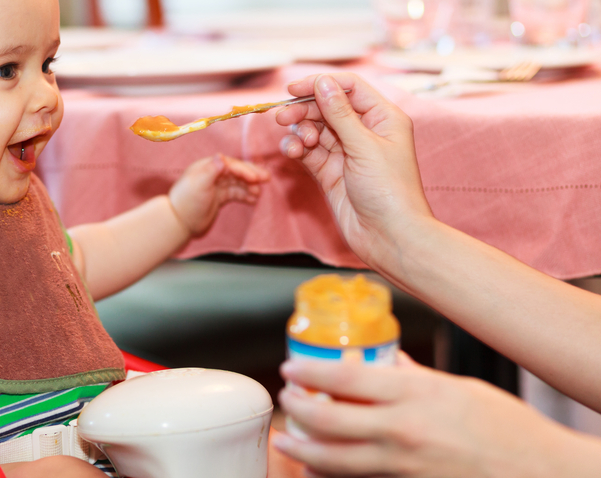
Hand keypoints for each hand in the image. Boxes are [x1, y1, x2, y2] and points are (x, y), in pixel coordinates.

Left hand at [168, 154, 268, 235]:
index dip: (244, 170)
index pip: (230, 164)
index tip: (255, 178)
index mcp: (207, 166)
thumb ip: (211, 170)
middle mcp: (212, 173)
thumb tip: (222, 157)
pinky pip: (235, 193)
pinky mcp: (219, 197)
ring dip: (250, 186)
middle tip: (267, 179)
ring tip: (258, 193)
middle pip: (236, 171)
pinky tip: (254, 200)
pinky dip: (245, 195)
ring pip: (238, 182)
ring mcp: (216, 185)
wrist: (179, 222)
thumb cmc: (187, 202)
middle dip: (252, 174)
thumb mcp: (198, 185)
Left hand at [273, 354, 592, 477]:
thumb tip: (385, 361)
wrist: (541, 473)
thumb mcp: (458, 388)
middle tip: (287, 398)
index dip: (308, 371)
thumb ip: (414, 376)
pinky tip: (317, 469)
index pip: (343, 378)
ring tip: (287, 439)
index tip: (290, 366)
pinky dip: (331, 475)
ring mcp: (403, 466)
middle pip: (327, 421)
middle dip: (297, 409)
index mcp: (415, 395)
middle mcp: (403, 431)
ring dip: (302, 449)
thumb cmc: (507, 428)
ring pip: (334, 461)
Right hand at [274, 73, 431, 266]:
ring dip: (301, 131)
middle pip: (326, 107)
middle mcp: (364, 131)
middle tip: (283, 117)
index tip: (294, 89)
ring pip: (314, 129)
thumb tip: (322, 82)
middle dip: (304, 110)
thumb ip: (339, 113)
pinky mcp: (330, 170)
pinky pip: (308, 151)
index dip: (321, 84)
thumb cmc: (389, 190)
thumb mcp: (364, 145)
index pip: (348, 88)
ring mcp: (346, 151)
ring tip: (299, 144)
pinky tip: (293, 153)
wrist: (388, 236)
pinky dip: (297, 149)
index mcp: (382, 118)